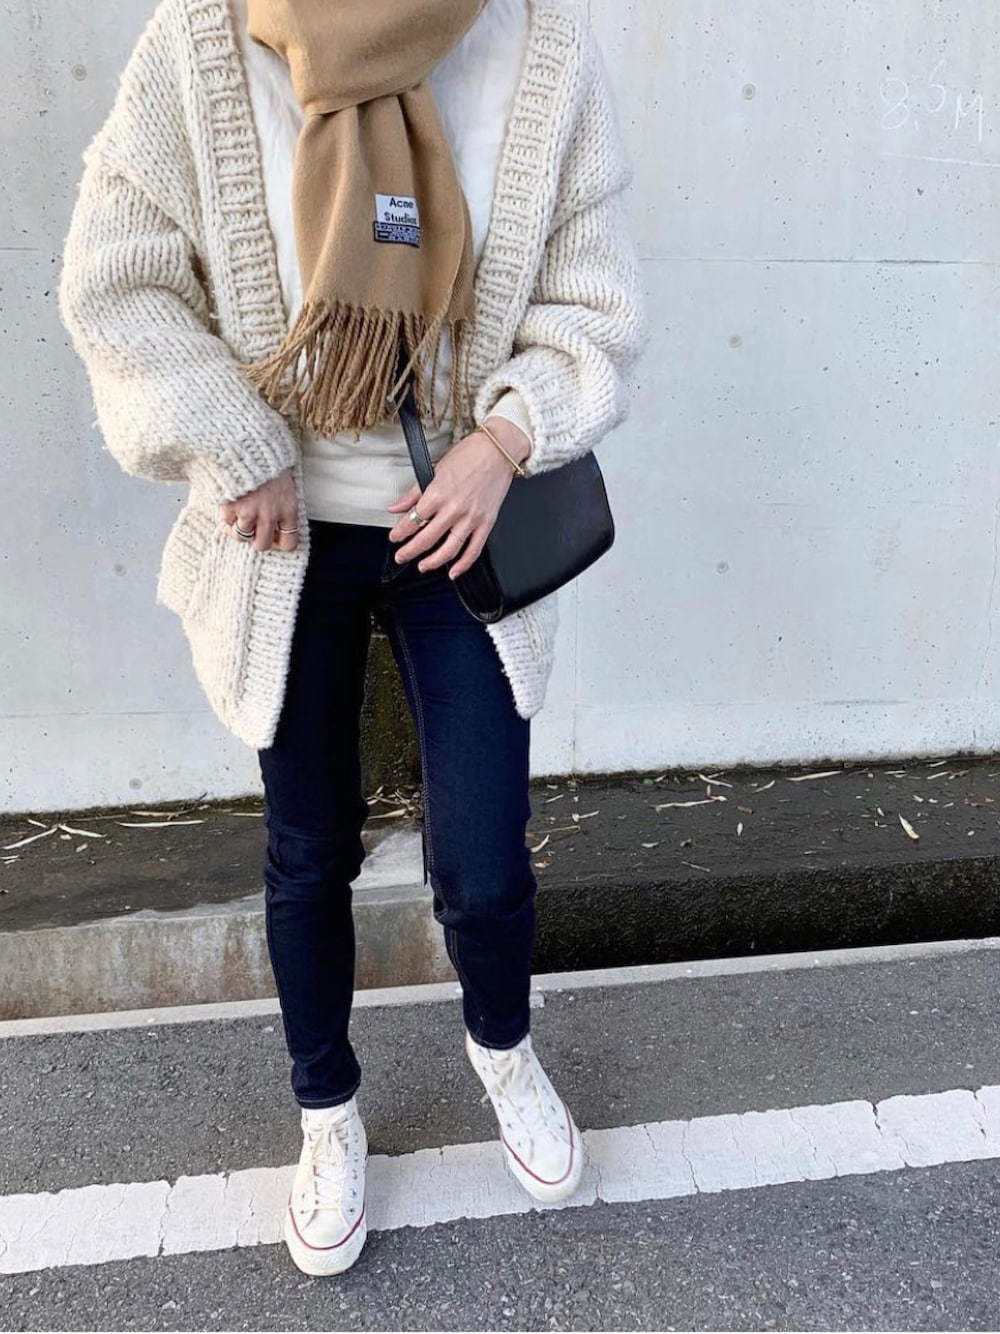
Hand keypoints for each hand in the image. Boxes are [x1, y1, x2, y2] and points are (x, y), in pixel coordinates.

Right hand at [220, 467, 299, 551]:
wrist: (248, 444)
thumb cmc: (270, 459)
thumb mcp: (287, 482)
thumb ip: (284, 504)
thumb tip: (279, 523)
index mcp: (288, 508)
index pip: (289, 542)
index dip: (280, 543)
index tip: (274, 536)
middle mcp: (270, 514)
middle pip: (262, 545)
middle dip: (256, 539)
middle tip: (253, 529)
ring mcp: (249, 512)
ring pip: (241, 537)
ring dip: (238, 529)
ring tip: (238, 516)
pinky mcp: (230, 506)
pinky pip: (226, 521)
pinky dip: (227, 515)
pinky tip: (230, 502)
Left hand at [387, 418, 530, 577]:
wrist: (498, 452)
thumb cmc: (469, 456)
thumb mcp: (435, 469)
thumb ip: (414, 493)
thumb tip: (395, 507)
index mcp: (438, 493)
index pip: (413, 520)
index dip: (400, 532)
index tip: (394, 538)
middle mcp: (454, 508)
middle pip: (427, 538)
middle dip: (410, 551)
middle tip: (402, 557)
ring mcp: (472, 518)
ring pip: (449, 549)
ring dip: (433, 562)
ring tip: (423, 566)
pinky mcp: (487, 523)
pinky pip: (474, 550)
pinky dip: (463, 564)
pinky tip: (453, 571)